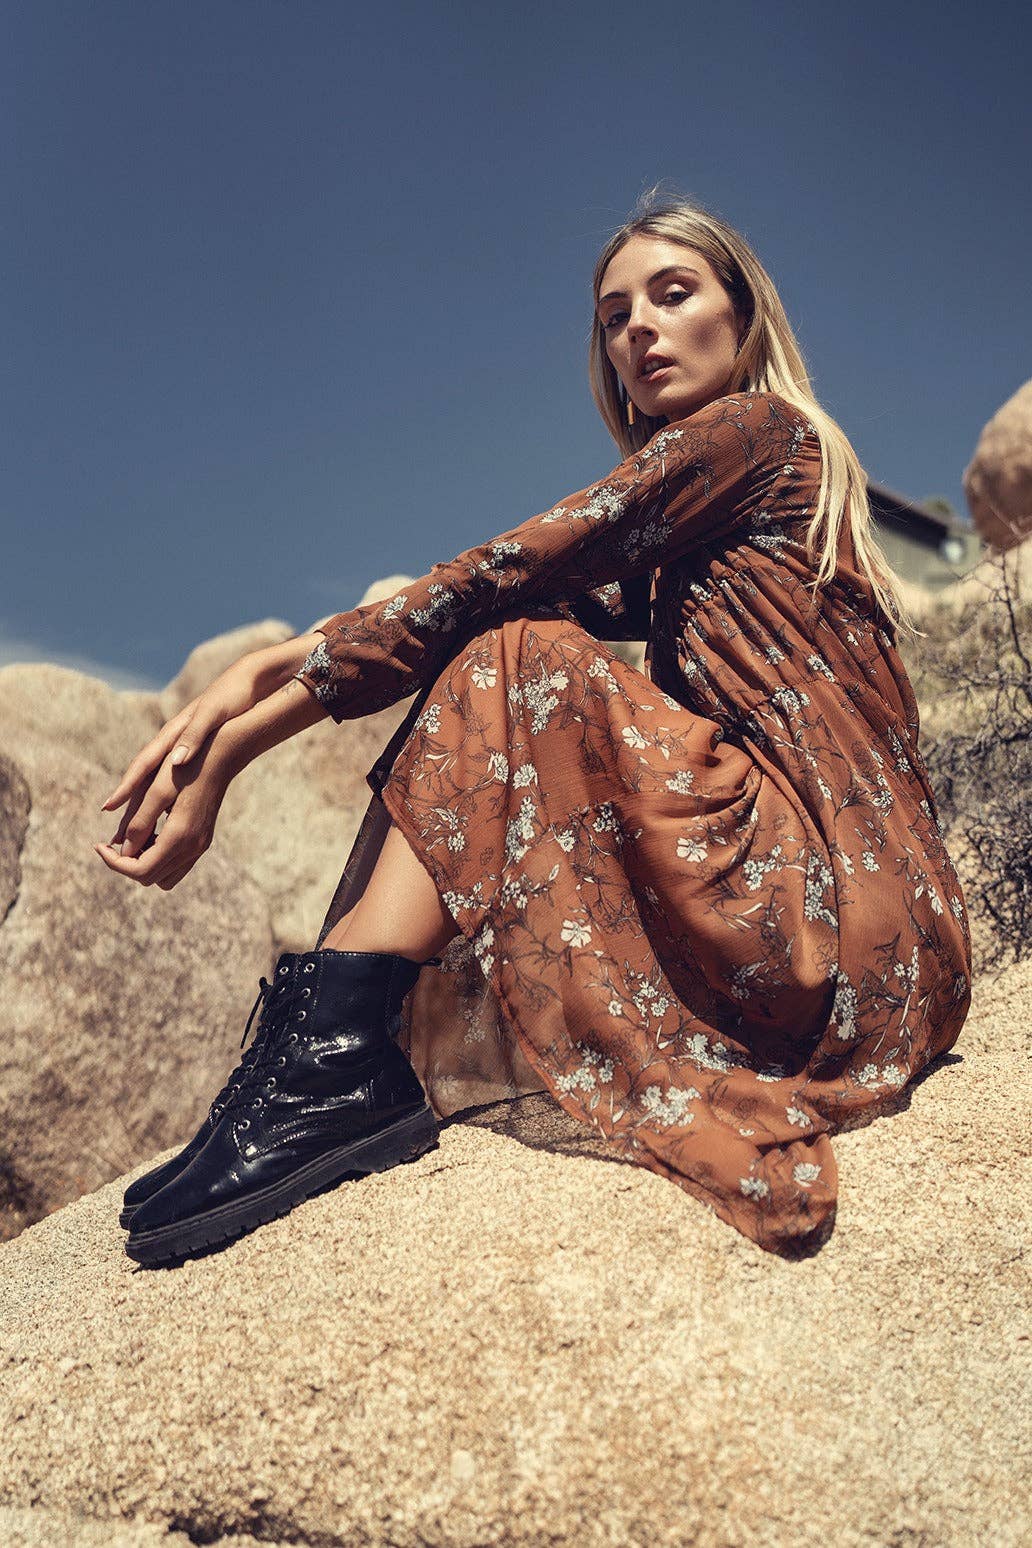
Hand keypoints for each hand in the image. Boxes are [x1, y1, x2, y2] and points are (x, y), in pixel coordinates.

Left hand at [94, 732, 236, 889]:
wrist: (221, 756)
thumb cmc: (186, 767)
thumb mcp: (157, 790)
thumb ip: (139, 822)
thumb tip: (122, 849)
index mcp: (180, 836)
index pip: (141, 869)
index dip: (114, 862)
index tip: (98, 844)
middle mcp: (193, 848)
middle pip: (150, 877)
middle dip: (126, 863)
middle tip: (112, 841)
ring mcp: (200, 847)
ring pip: (163, 877)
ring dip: (143, 862)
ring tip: (132, 837)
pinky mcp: (202, 842)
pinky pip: (175, 865)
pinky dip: (157, 856)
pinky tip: (149, 833)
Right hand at [99, 642, 293, 823]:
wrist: (247, 680)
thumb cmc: (232, 696)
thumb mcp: (213, 714)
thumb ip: (194, 736)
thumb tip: (174, 762)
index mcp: (173, 733)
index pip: (143, 764)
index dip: (126, 786)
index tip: (108, 806)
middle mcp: (172, 740)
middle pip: (142, 775)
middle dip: (126, 800)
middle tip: (111, 827)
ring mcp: (182, 744)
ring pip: (155, 777)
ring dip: (141, 799)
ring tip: (129, 824)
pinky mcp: (195, 748)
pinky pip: (172, 775)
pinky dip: (163, 793)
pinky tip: (164, 808)